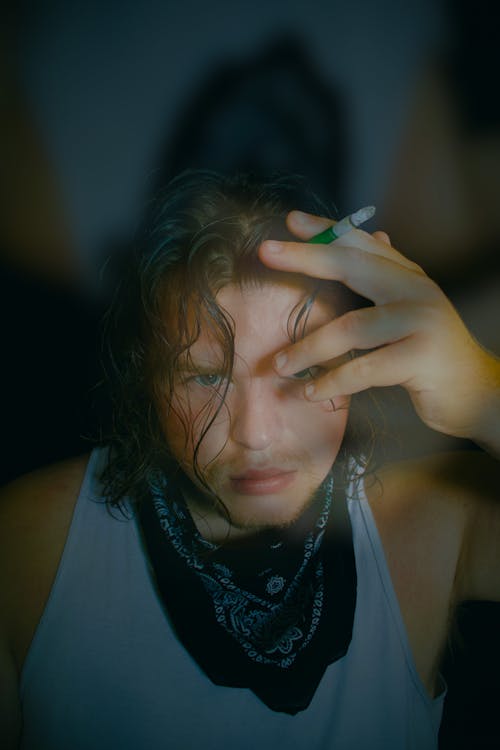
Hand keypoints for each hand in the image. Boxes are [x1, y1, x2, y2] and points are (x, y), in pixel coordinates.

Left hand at [259, 210, 499, 445]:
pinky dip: (332, 382)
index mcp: (409, 278)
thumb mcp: (411, 311)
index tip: (289, 220)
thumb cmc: (431, 354)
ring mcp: (422, 322)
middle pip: (353, 266)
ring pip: (352, 328)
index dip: (326, 230)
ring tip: (279, 364)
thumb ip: (389, 280)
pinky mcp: (421, 358)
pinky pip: (364, 368)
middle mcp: (417, 291)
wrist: (477, 393)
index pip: (363, 244)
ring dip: (308, 348)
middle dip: (306, 257)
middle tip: (265, 252)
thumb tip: (375, 235)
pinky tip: (310, 391)